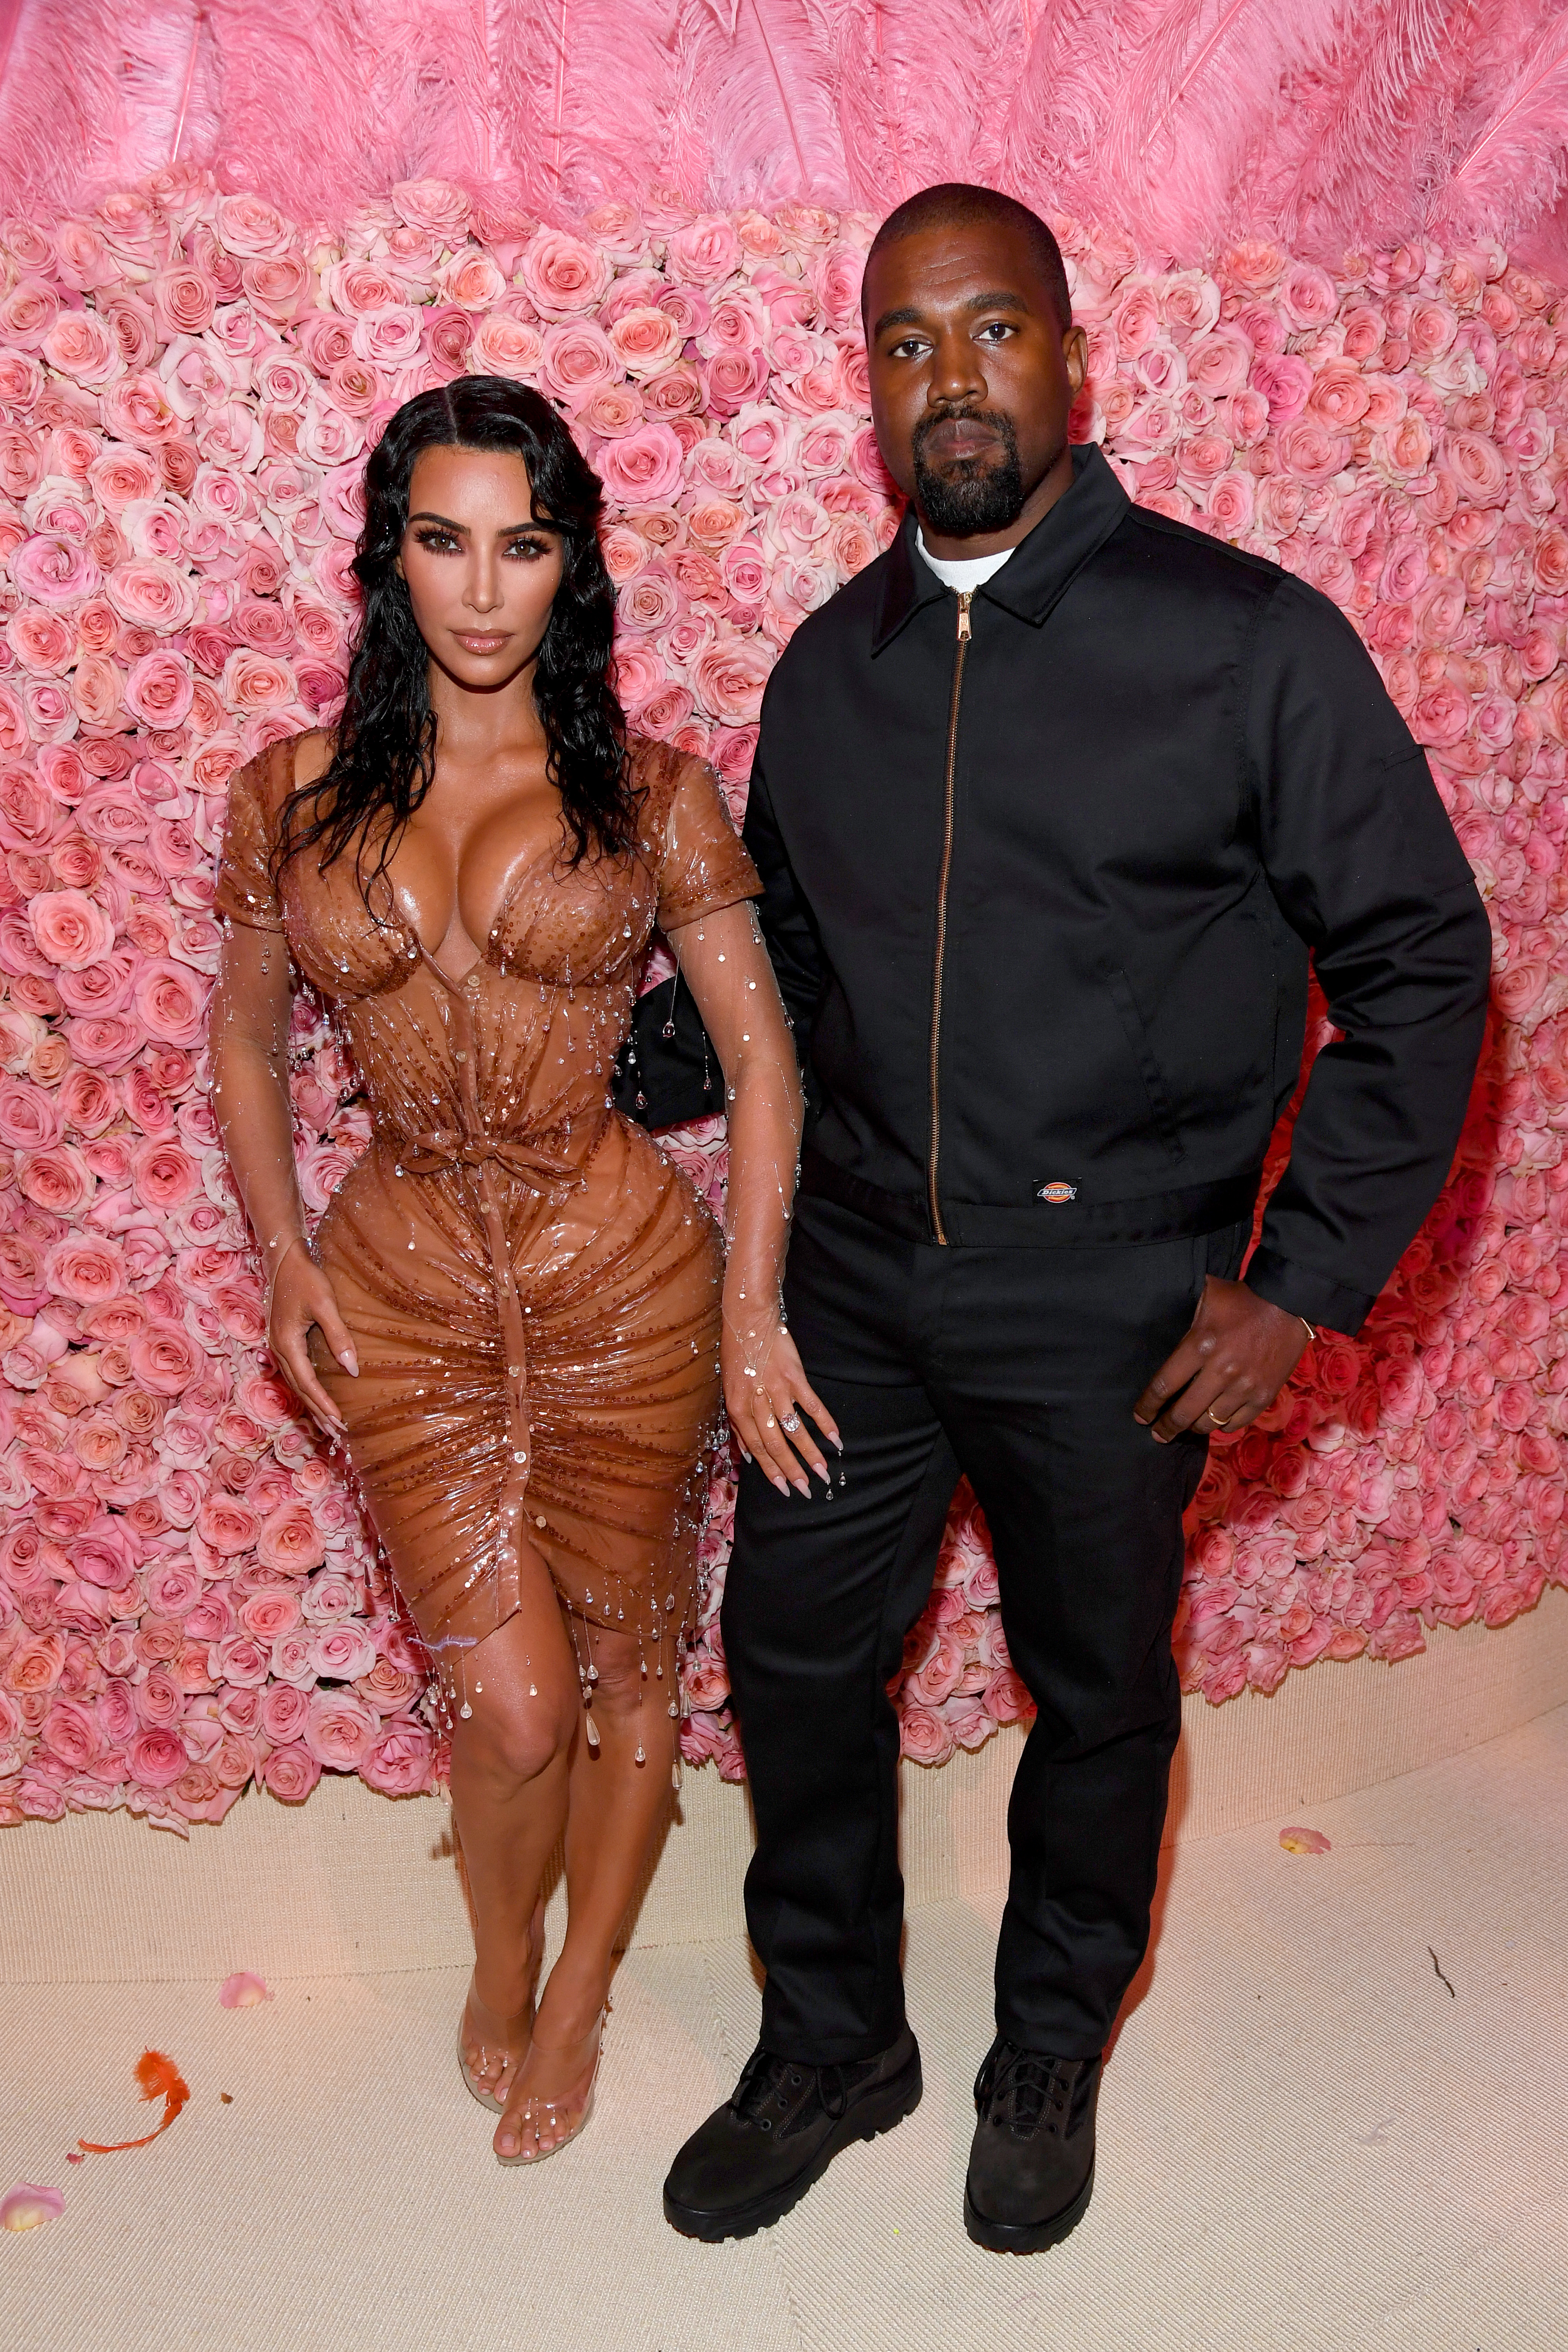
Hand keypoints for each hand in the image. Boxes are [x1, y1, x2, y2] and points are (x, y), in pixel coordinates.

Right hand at [267, 1237, 357, 1435]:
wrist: (284, 1259)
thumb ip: (339, 1336)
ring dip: (311, 1404)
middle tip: (336, 1433)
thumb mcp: (325, 1305)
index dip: (324, 1405)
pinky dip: (306, 1389)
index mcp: (286, 1344)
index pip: (308, 1383)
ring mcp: (278, 1346)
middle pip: (299, 1389)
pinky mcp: (283, 1340)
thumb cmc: (306, 1278)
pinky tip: (316, 1396)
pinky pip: (295, 1372)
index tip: (340, 1422)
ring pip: (295, 1383)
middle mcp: (278, 1349)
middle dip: (317, 1412)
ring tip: (328, 1424)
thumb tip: (352, 1369)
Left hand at [721, 1307, 840, 1495]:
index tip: (783, 1488)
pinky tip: (835, 1437)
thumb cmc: (738, 1356)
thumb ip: (738, 1424)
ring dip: (810, 1452)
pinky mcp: (794, 1377)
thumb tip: (746, 1455)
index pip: (755, 1447)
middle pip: (775, 1443)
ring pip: (794, 1429)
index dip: (770, 1469)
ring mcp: (776, 1390)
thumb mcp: (729, 1391)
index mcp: (737, 1408)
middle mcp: (756, 1403)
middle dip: (790, 1470)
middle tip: (805, 1489)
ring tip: (822, 1471)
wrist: (748, 1321)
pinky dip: (824, 1422)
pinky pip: (811, 1404)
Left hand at [1133, 1275, 1309, 1443]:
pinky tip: (1215, 1420)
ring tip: (1186, 1427)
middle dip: (1166, 1428)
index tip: (1140, 1416)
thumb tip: (1164, 1340)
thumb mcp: (1204, 1299)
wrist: (1288, 1301)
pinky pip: (1236, 1422)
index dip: (1148, 1405)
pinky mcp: (1265, 1395)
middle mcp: (1220, 1371)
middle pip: (1184, 1412)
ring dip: (1193, 1427)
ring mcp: (1244, 1386)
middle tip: (1157, 1434)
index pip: (1164, 1386)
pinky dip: (1222, 1424)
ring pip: (1209, 1423)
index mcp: (1200, 1345)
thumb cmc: (1242, 1296)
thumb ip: (1186, 1325)